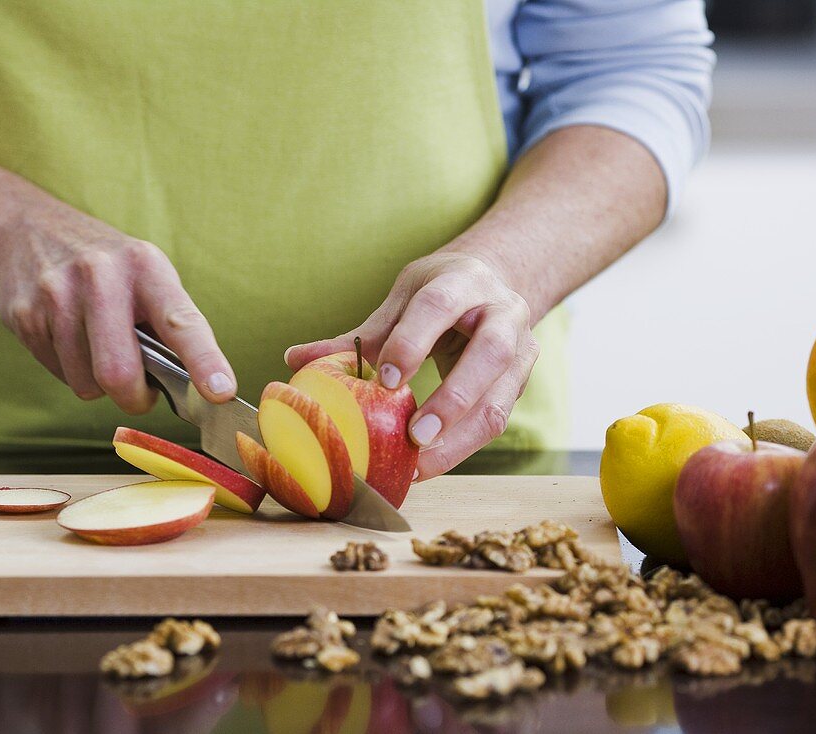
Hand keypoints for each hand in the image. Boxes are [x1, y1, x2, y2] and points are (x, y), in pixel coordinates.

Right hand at [0, 203, 236, 412]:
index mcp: (145, 266)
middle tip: (141, 393)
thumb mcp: (146, 275)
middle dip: (135, 399)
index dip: (204, 360)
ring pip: (87, 384)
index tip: (220, 391)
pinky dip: (71, 371)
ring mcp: (57, 295)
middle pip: (119, 373)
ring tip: (98, 348)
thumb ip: (170, 324)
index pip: (180, 321)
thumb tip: (199, 385)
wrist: (25, 230)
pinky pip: (59, 375)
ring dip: (99, 384)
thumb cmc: (106, 267)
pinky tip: (68, 338)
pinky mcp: (24, 315)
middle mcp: (100, 276)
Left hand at [285, 252, 538, 479]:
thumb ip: (360, 336)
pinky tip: (429, 464)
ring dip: (460, 437)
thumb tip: (294, 359)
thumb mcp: (402, 300)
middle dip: (453, 398)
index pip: (440, 305)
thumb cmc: (439, 293)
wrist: (494, 282)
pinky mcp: (520, 382)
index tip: (386, 379)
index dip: (413, 341)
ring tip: (420, 466)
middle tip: (415, 436)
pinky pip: (497, 420)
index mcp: (464, 280)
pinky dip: (462, 446)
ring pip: (500, 399)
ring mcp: (521, 348)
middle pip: (490, 354)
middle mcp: (503, 311)